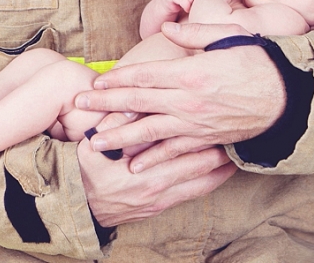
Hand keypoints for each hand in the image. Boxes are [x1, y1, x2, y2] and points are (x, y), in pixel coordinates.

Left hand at [76, 22, 286, 173]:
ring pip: (148, 130)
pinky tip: (132, 163)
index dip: (117, 79)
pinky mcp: (205, 138)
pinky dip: (152, 157)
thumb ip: (195, 31)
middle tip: (79, 106)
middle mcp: (188, 99)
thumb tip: (168, 26)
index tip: (94, 81)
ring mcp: (196, 122)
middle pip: (138, 101)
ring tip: (93, 140)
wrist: (289, 97)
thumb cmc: (260, 61)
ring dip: (118, 135)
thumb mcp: (229, 36)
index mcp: (191, 71)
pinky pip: (174, 150)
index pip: (144, 75)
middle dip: (105, 104)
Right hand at [76, 133, 235, 226]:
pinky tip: (219, 173)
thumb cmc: (84, 171)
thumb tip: (138, 104)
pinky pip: (192, 195)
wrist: (76, 207)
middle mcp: (157, 189)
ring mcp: (160, 201)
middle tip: (237, 134)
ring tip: (237, 155)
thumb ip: (116, 122)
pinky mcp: (159, 208)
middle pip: (201, 169)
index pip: (183, 150)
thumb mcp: (93, 144)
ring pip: (202, 185)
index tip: (218, 118)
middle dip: (220, 152)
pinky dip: (208, 182)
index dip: (204, 135)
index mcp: (144, 172)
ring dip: (220, 170)